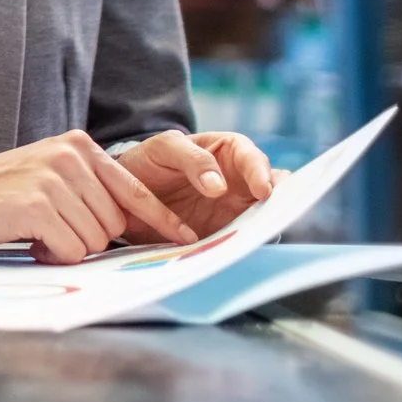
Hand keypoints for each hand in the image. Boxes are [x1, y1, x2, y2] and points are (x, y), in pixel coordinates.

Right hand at [0, 129, 197, 264]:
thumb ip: (91, 190)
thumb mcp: (54, 176)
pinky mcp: (38, 205)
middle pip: (114, 223)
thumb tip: (131, 224)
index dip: (162, 218)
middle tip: (54, 229)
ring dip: (68, 246)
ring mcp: (55, 179)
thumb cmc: (8, 193)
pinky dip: (52, 254)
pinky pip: (70, 249)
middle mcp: (71, 157)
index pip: (134, 189)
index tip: (187, 237)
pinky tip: (30, 239)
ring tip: (39, 231)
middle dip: (89, 237)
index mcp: (81, 147)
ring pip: (94, 239)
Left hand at [117, 130, 278, 239]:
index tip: (262, 191)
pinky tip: (238, 253)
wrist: (123, 193)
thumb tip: (221, 187)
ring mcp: (233, 211)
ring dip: (263, 228)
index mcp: (228, 152)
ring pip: (259, 220)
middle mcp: (238, 182)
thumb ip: (193, 159)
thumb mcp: (165, 148)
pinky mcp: (222, 236)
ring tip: (262, 237)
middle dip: (278, 203)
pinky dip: (241, 247)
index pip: (252, 158)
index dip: (260, 172)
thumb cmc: (149, 161)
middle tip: (275, 216)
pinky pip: (238, 242)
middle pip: (269, 192)